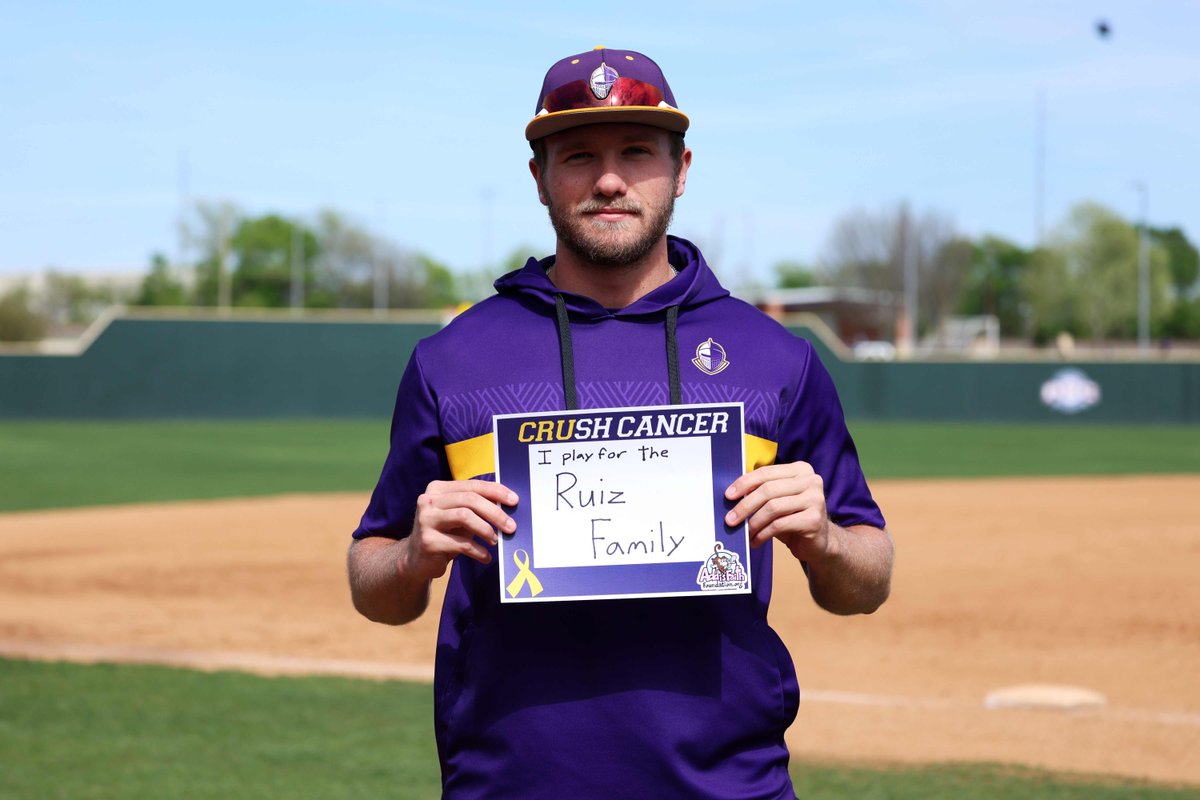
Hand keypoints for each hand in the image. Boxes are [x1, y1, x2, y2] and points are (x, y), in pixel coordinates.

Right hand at [401, 479, 517, 581]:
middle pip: (469, 500)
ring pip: (465, 517)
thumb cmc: (444, 534)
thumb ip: (476, 507)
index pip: (472, 486)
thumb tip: (507, 505)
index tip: (514, 501)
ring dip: (486, 530)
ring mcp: (426, 520)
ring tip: (495, 541)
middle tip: (511, 527)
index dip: (495, 492)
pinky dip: (478, 551)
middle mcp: (428, 500)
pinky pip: (461, 544)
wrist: (416, 560)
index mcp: (438, 489)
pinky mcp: (428, 541)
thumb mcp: (458, 517)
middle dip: (495, 513)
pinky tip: (486, 557)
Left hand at [724, 461, 831, 561]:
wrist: (819, 542)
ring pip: (773, 508)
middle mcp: (811, 481)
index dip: (744, 483)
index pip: (766, 473)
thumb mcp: (778, 500)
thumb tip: (731, 493)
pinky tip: (756, 541)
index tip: (728, 496)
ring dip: (753, 522)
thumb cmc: (793, 518)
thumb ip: (761, 490)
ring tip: (744, 533)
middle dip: (745, 505)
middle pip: (768, 490)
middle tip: (730, 519)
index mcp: (800, 469)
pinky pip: (779, 525)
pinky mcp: (814, 520)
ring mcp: (815, 499)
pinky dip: (763, 534)